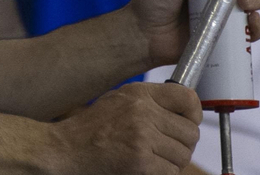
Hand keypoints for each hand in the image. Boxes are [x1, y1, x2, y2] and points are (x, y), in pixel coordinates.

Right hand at [42, 82, 200, 174]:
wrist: (64, 150)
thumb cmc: (89, 129)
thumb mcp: (118, 101)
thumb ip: (149, 102)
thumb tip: (183, 110)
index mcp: (139, 93)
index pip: (188, 98)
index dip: (194, 114)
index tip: (188, 123)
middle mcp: (143, 112)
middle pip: (191, 133)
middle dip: (182, 145)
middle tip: (165, 149)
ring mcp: (143, 138)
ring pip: (183, 155)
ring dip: (172, 162)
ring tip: (151, 159)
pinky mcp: (142, 163)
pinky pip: (171, 172)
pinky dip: (162, 174)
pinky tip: (145, 168)